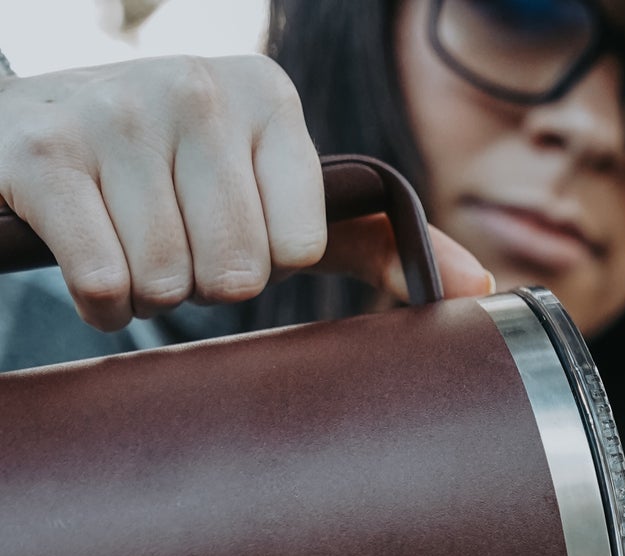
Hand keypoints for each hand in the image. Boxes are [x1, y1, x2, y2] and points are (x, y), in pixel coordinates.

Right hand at [0, 57, 492, 331]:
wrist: (33, 133)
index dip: (264, 263)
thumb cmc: (172, 174)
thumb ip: (371, 238)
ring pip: (169, 285)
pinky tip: (87, 253)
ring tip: (127, 234)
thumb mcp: (276, 191)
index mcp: (263, 94)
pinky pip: (104, 283)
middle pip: (237, 275)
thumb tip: (480, 289)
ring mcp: (114, 113)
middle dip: (202, 282)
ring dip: (146, 289)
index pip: (299, 249)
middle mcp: (194, 87)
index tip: (229, 222)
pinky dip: (97, 299)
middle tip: (172, 235)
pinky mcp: (43, 157)